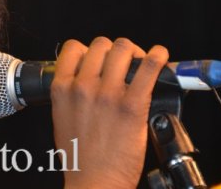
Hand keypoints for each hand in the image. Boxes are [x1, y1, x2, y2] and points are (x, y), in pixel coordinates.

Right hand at [50, 37, 168, 188]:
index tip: (97, 59)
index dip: (87, 50)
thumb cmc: (79, 157)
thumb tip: (82, 79)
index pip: (73, 48)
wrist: (94, 182)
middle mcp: (83, 86)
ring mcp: (108, 94)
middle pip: (101, 44)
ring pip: (123, 49)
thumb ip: (69, 94)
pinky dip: (158, 57)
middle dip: (114, 50)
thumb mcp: (60, 117)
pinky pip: (149, 68)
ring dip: (134, 52)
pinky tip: (160, 56)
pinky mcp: (133, 105)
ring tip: (141, 63)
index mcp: (62, 89)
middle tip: (124, 62)